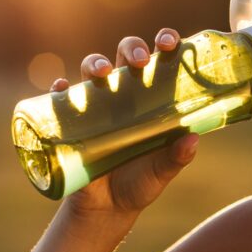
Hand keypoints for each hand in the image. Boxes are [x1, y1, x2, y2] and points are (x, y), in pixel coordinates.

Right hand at [57, 28, 199, 218]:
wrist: (107, 208)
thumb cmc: (140, 183)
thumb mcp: (161, 172)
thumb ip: (176, 158)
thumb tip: (192, 140)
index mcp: (153, 98)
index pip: (160, 60)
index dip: (164, 43)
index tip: (168, 43)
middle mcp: (125, 94)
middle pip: (125, 55)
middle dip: (131, 48)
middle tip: (139, 61)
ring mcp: (97, 104)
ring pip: (93, 68)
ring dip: (96, 62)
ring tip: (103, 72)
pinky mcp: (72, 120)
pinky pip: (61, 97)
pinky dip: (60, 88)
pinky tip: (62, 88)